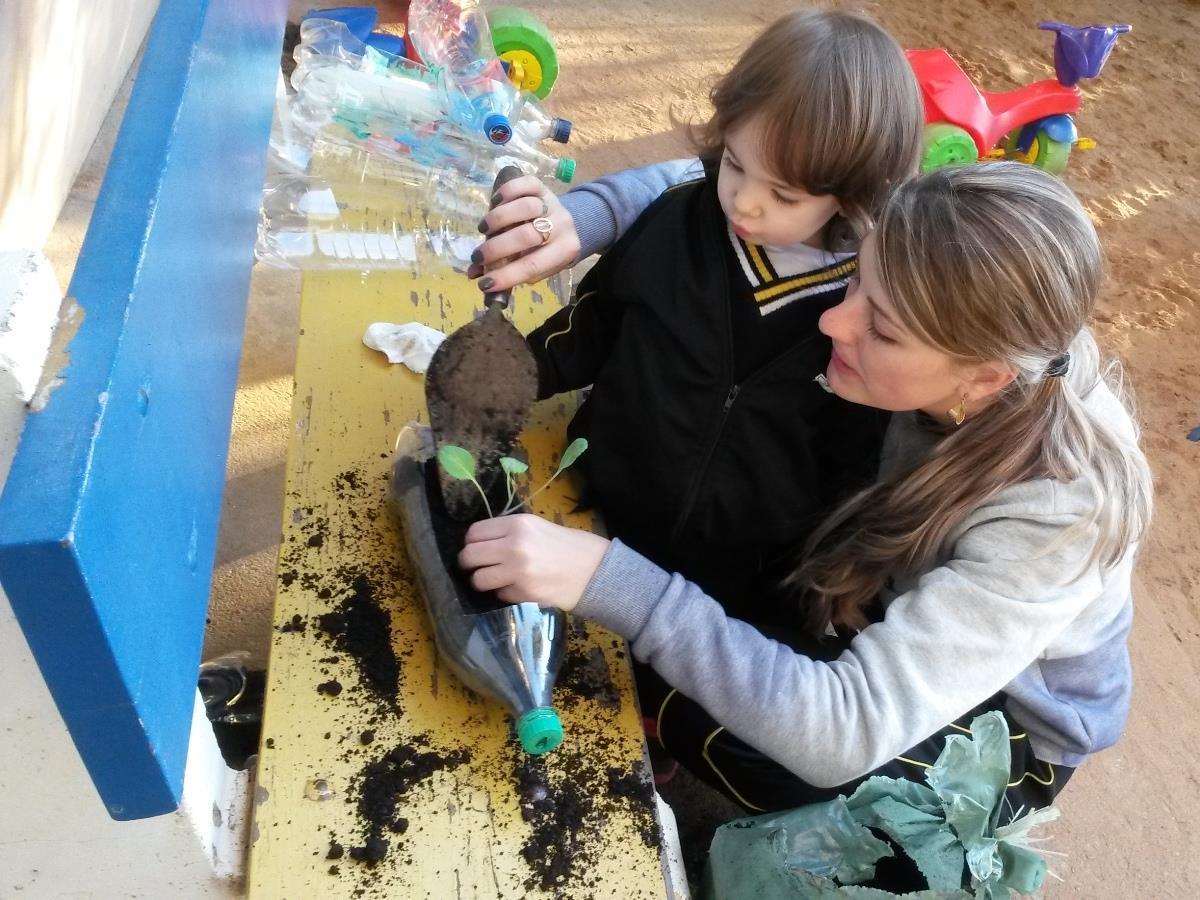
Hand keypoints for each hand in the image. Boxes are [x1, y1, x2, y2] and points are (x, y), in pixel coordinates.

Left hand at [457, 514, 609, 610]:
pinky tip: (518, 588)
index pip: (474, 533)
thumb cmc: (569, 545)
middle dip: (469, 564)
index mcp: (518, 524)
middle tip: (476, 567)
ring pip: (478, 580)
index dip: (472, 542)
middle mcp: (514, 546)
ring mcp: (517, 572)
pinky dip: (504, 593)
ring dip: (483, 582)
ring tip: (495, 580)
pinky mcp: (523, 593)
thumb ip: (509, 531)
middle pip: (469, 556)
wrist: (595, 570)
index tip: (476, 548)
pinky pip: (499, 595)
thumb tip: (479, 543)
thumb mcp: (538, 526)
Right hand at [468, 175, 580, 292]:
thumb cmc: (547, 251)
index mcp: (563, 251)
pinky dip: (508, 191)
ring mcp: (553, 204)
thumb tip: (474, 274)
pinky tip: (494, 202)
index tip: (483, 283)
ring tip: (483, 229)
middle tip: (478, 256)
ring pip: (526, 207)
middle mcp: (562, 226)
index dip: (506, 275)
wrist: (570, 225)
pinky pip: (527, 184)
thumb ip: (509, 271)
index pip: (532, 266)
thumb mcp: (537, 267)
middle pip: (527, 236)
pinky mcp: (543, 187)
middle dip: (497, 248)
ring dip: (499, 219)